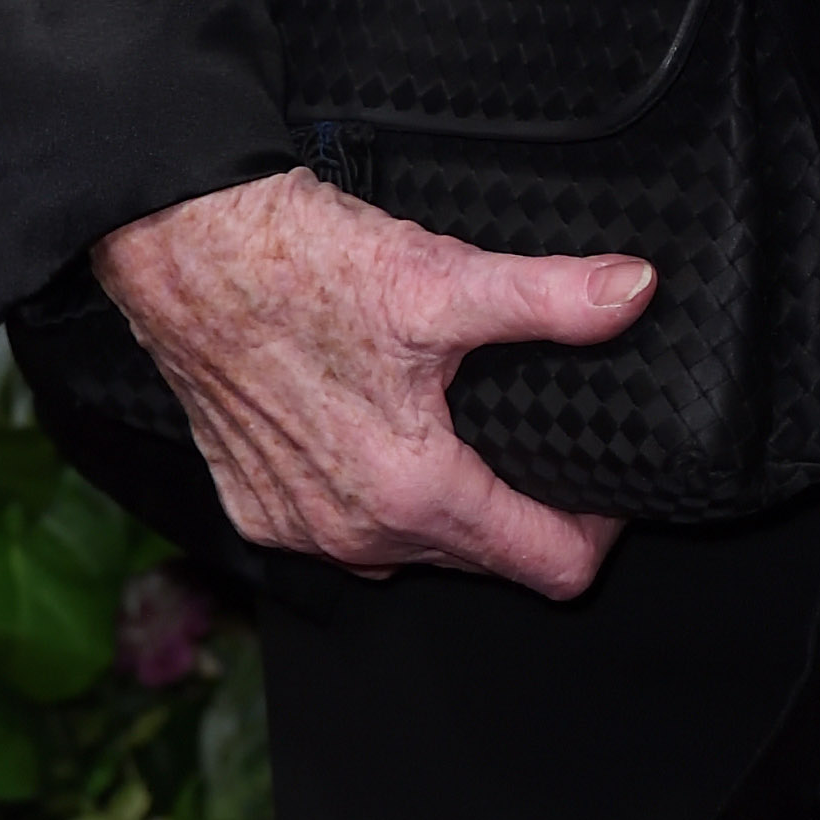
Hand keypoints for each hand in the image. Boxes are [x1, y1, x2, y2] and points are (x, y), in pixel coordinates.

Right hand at [94, 169, 643, 590]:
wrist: (186, 252)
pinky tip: (380, 430)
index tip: (606, 486)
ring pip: (410, 547)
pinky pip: (341, 527)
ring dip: (446, 504)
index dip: (596, 530)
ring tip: (465, 431)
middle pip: (481, 558)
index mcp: (413, 492)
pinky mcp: (257, 507)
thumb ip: (550, 298)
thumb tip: (633, 293)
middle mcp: (355, 531)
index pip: (547, 567)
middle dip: (520, 508)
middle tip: (537, 437)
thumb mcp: (443, 277)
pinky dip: (372, 493)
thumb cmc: (300, 267)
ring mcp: (299, 527)